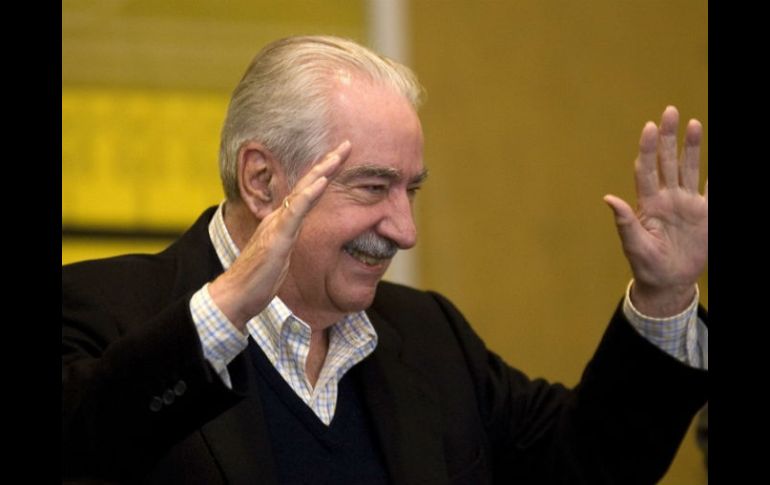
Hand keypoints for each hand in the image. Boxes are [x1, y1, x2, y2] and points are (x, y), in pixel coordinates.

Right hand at [209, 140, 351, 328]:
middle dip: (327, 163)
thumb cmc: (256, 279)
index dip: (323, 174)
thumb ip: (287, 242)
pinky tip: (321, 182)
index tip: (339, 158)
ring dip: (321, 172)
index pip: (306, 193)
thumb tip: (293, 238)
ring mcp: (278, 225)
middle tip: (346, 144)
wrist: (236, 294)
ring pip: (302, 192)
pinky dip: (309, 195)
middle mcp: (279, 217)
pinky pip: (295, 212)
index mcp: (282, 222)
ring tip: (337, 156)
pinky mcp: (278, 238)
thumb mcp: (279, 257)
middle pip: (307, 185)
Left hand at [604, 106, 706, 316]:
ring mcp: (686, 203)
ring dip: (692, 147)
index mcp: (648, 204)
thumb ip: (624, 222)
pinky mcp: (705, 213)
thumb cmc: (646, 264)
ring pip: (689, 168)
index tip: (648, 127)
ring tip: (693, 124)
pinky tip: (717, 157)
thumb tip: (608, 198)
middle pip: (667, 161)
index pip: (647, 169)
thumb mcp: (634, 245)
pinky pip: (713, 189)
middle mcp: (667, 198)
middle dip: (668, 137)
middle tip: (669, 111)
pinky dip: (714, 175)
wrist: (668, 282)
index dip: (648, 148)